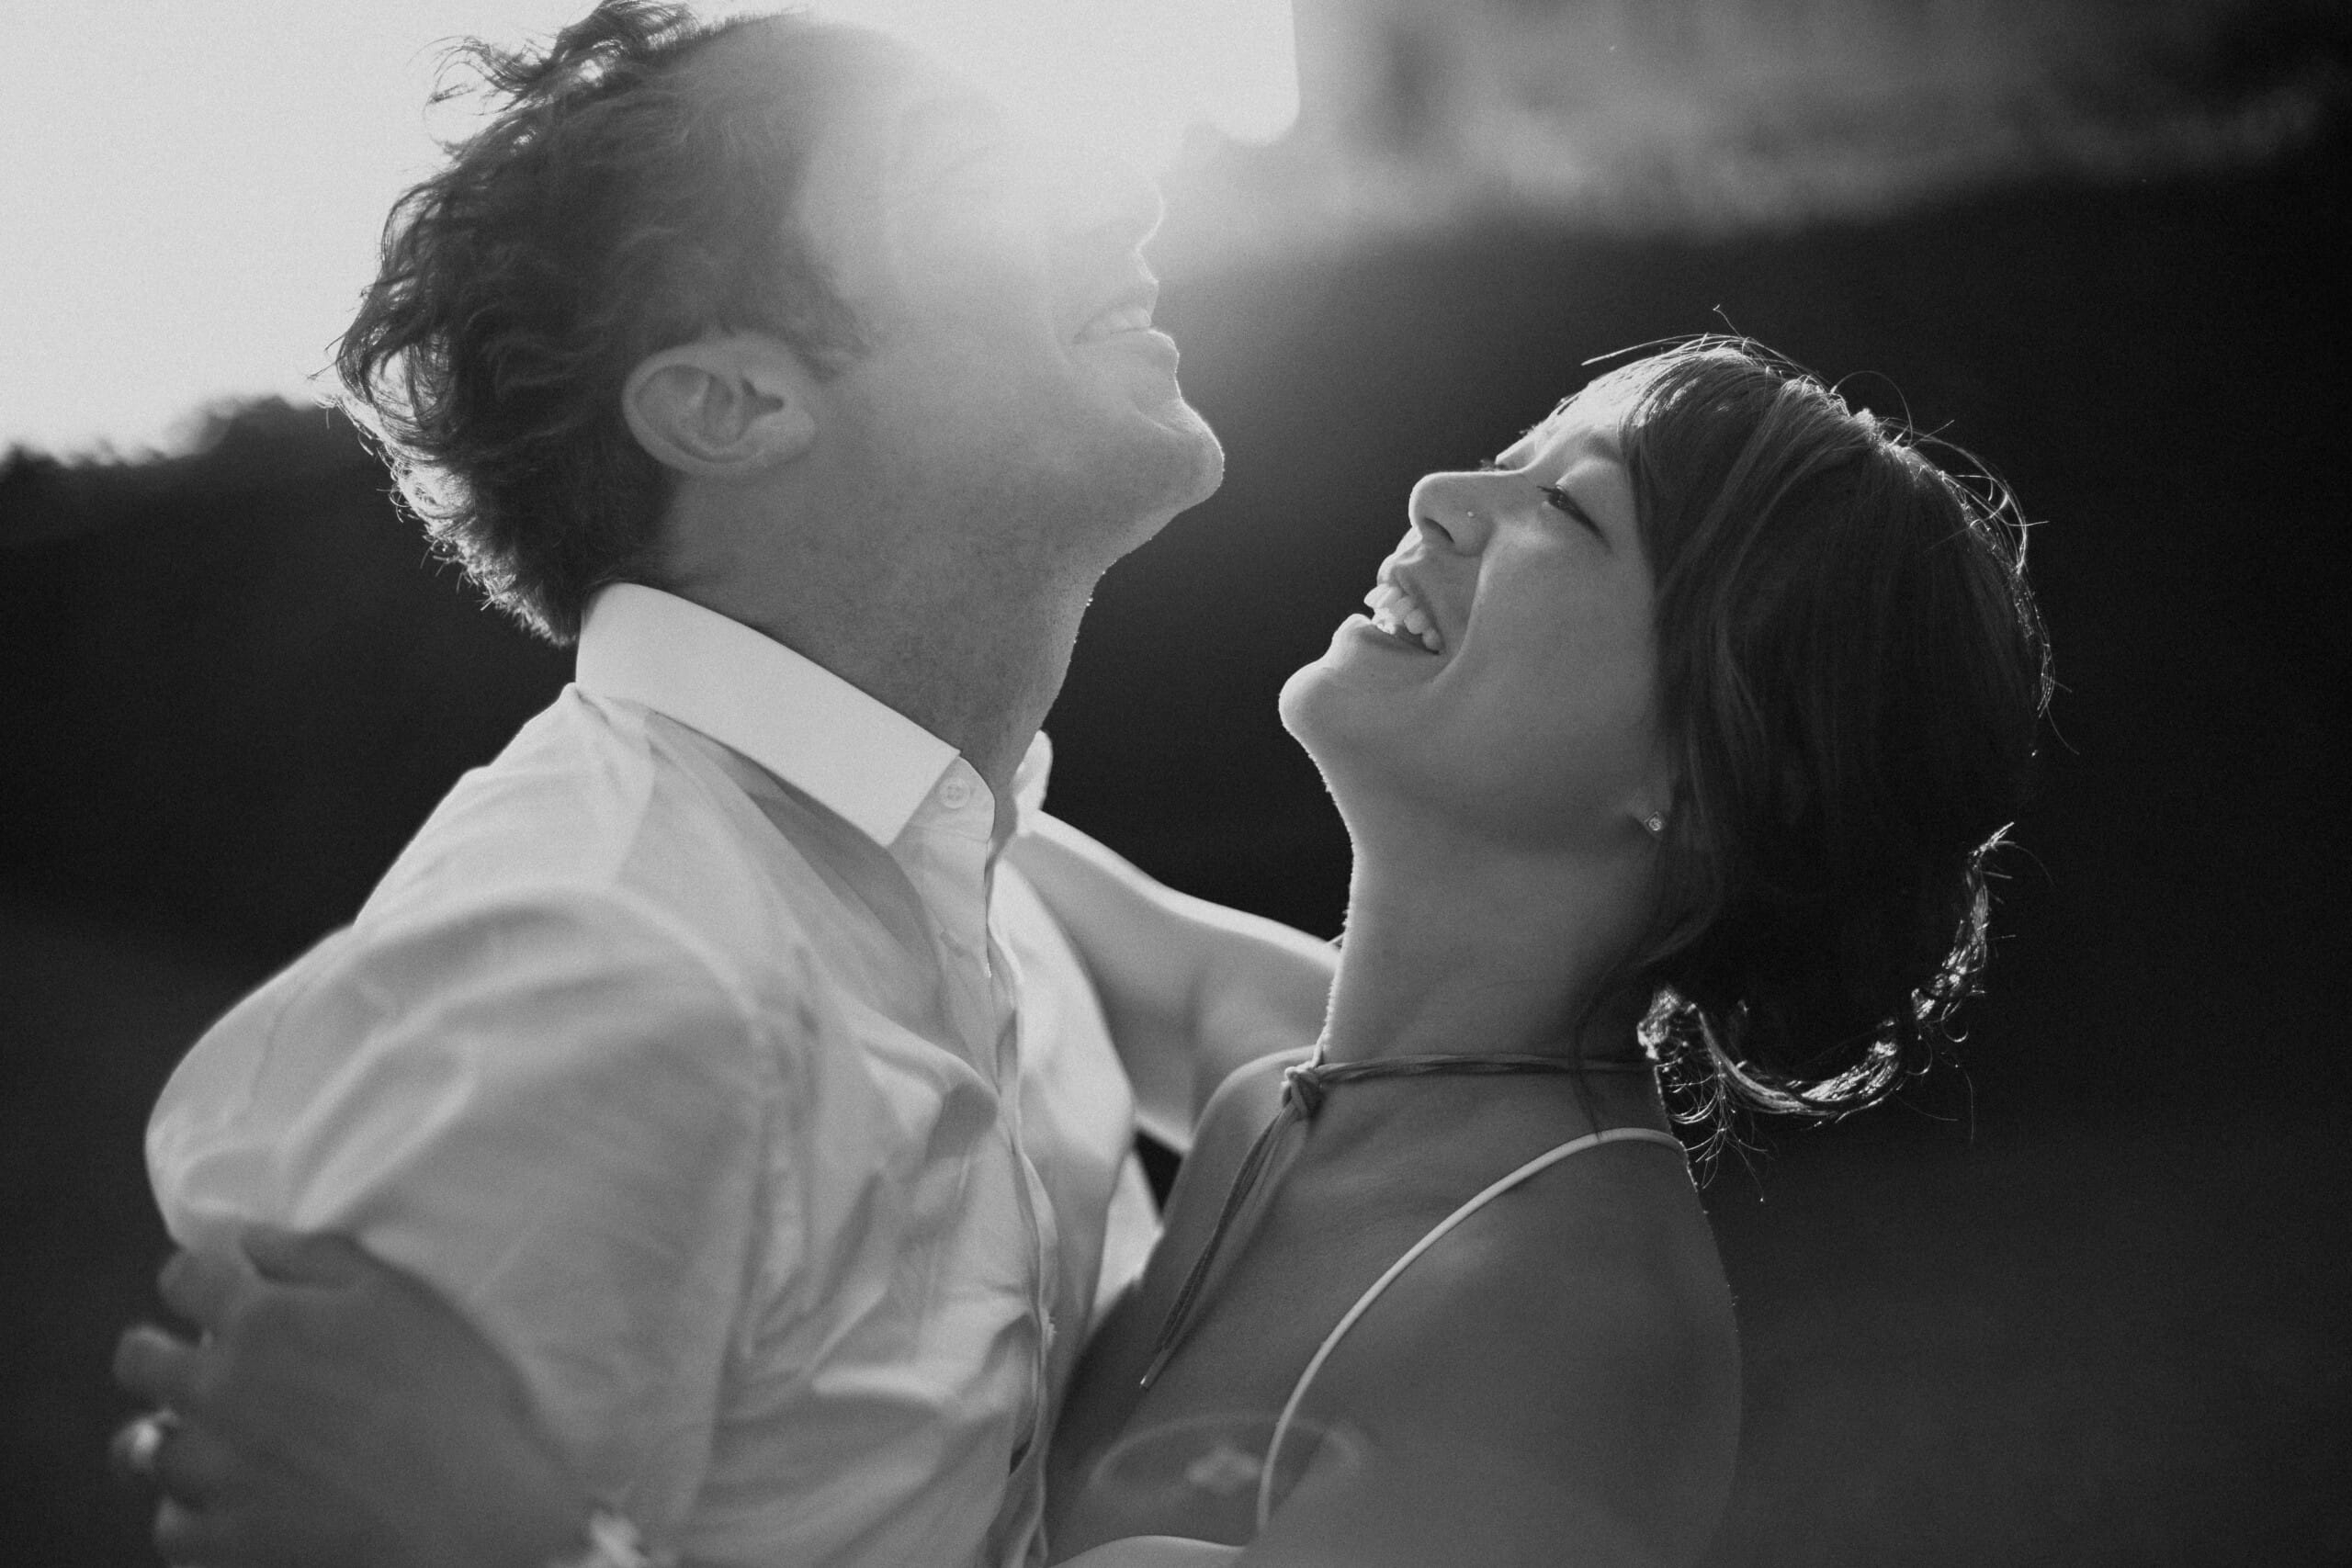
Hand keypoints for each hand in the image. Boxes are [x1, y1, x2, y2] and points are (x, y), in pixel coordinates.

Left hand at [113, 1225, 593, 1567]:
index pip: (184, 1279)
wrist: (462, 1509)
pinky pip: (171, 1525)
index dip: (193, 1277)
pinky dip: (191, 1512)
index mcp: (260, 1320)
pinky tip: (227, 1505)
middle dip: (156, 1353)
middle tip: (189, 1363)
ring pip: (145, 1447)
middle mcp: (217, 1388)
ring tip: (210, 1442)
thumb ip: (317, 1257)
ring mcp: (210, 1468)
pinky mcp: (219, 1537)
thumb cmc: (446, 1392)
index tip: (212, 1286)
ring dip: (172, 1436)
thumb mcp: (397, 1296)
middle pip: (140, 1361)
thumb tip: (252, 1239)